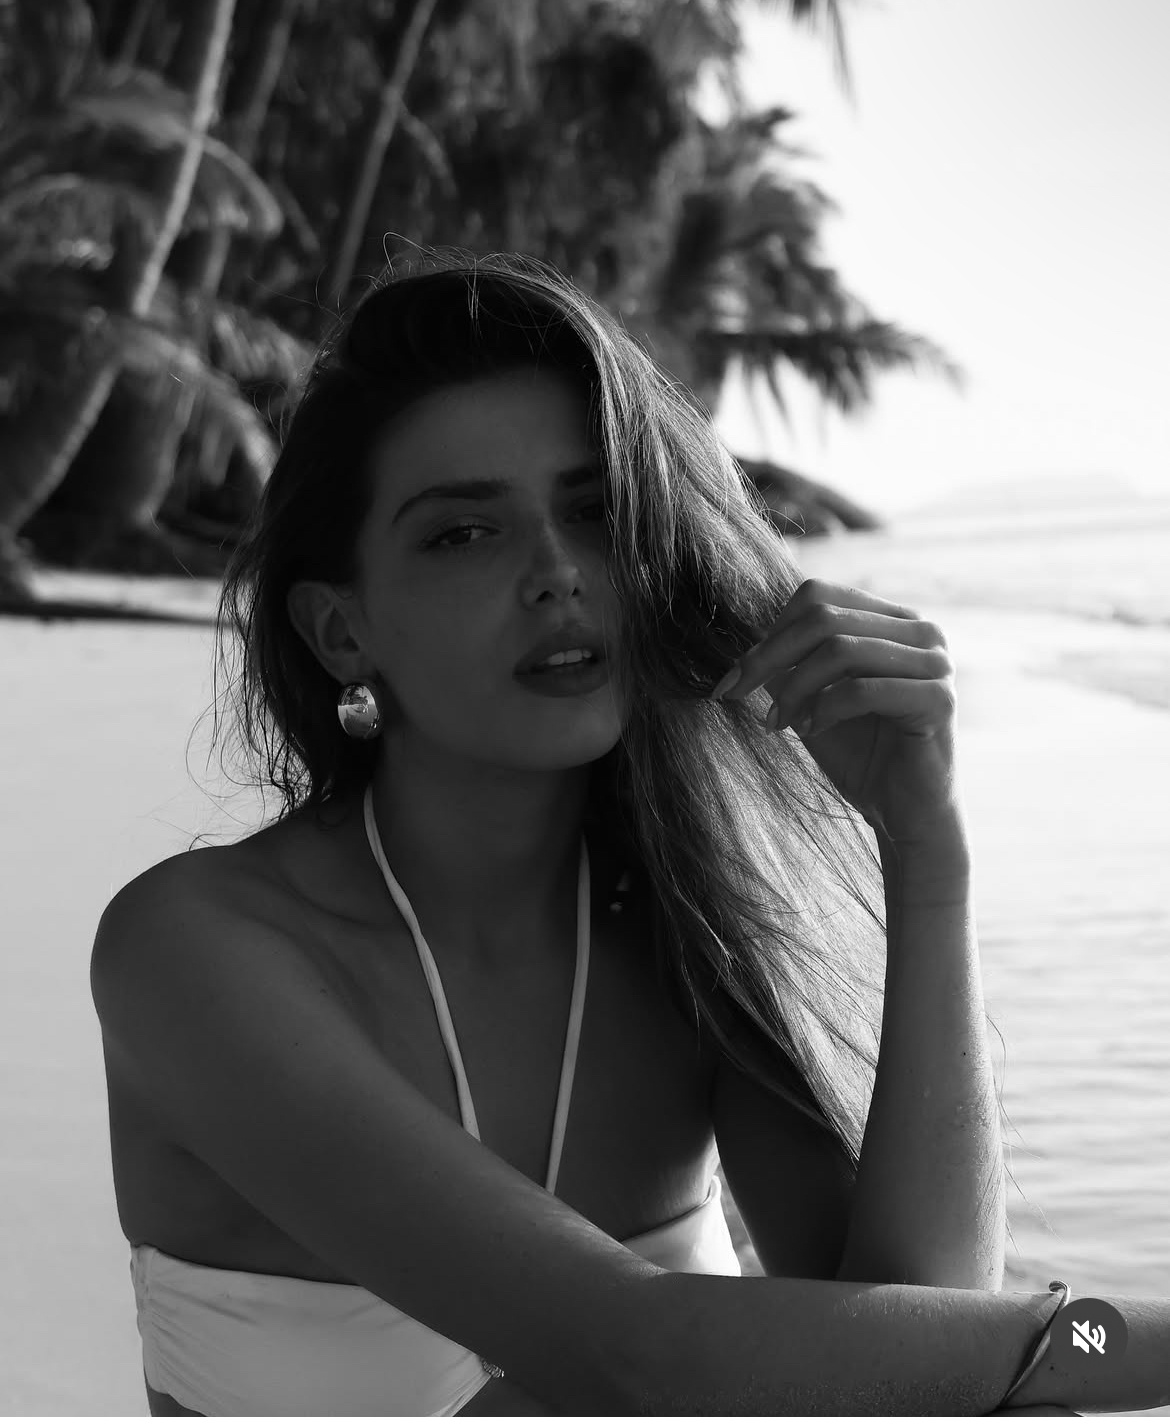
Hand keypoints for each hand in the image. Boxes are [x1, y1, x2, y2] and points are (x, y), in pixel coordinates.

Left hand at [709, 578, 962, 843]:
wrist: (904, 813)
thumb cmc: (860, 755)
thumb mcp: (809, 700)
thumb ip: (786, 664)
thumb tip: (740, 637)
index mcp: (891, 619)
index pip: (819, 596)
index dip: (769, 633)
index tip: (733, 679)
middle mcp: (920, 630)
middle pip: (824, 617)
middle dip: (769, 658)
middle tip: (738, 694)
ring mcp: (935, 661)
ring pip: (841, 649)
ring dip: (795, 688)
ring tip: (778, 723)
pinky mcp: (939, 699)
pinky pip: (864, 689)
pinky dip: (824, 709)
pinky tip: (809, 730)